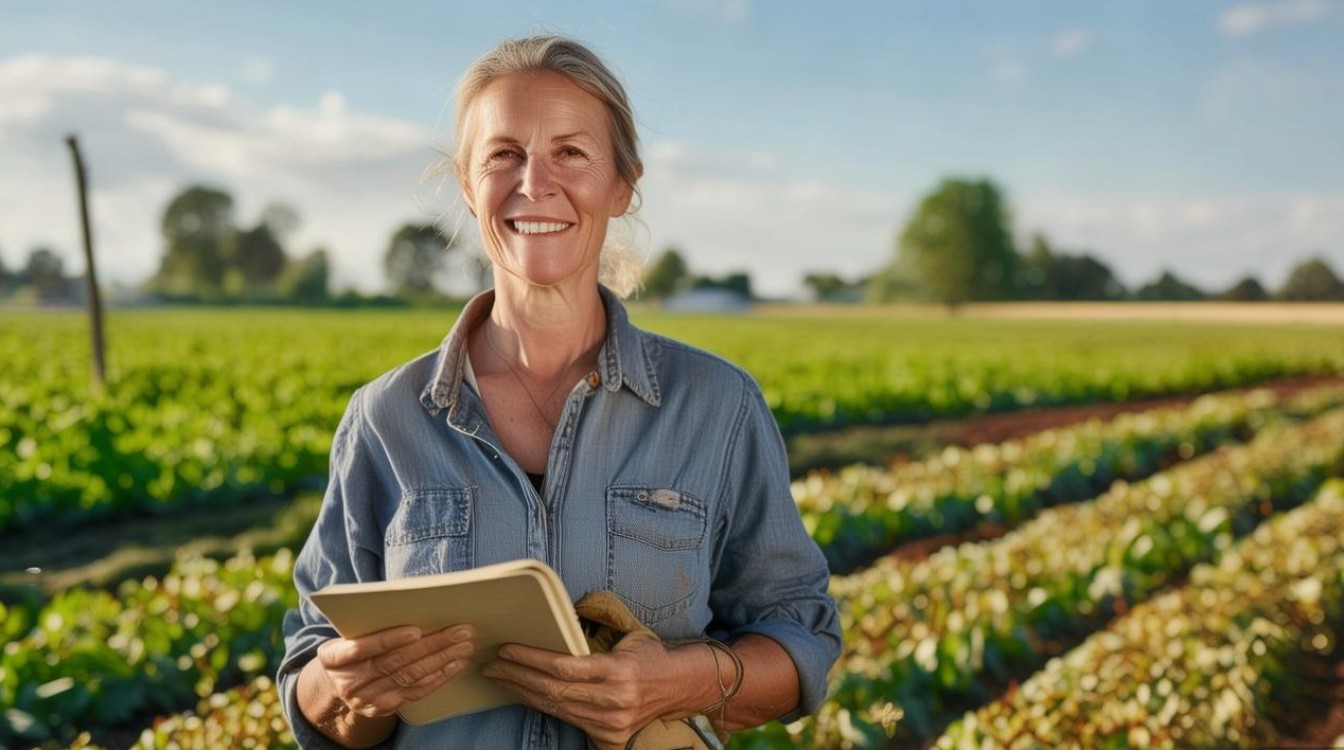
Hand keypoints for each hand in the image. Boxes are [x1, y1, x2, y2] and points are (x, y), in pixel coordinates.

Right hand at [314, 623, 476, 718]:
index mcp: (333, 658)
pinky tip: (456, 664)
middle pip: (394, 662)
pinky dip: (439, 677)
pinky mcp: (384, 708)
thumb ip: (369, 623)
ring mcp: (366, 699)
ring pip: (409, 677)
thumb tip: (413, 600)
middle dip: (431, 645)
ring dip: (441, 660)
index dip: (388, 640)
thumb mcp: (348, 634)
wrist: (338, 684)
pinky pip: (416, 693)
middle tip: (460, 632)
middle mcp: (349, 682)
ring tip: (464, 645)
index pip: (361, 649)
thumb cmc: (350, 648)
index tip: (416, 630)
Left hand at [481, 635, 685, 745]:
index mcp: (617, 671)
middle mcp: (613, 700)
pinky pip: (567, 718)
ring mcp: (611, 722)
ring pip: (556, 707)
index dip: (530, 658)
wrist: (682, 686)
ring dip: (523, 693)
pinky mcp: (609, 736)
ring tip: (501, 678)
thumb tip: (551, 630)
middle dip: (517, 676)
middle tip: (493, 664)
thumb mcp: (626, 641)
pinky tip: (525, 694)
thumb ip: (591, 641)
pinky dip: (542, 706)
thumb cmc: (651, 657)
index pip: (563, 666)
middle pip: (553, 690)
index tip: (507, 649)